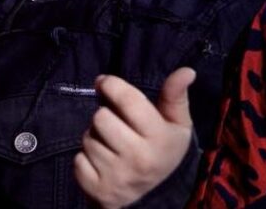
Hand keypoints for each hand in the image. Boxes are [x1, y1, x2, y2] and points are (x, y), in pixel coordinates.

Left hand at [74, 67, 195, 208]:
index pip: (128, 101)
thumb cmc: (164, 149)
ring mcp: (117, 176)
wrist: (155, 197)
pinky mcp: (98, 190)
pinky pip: (78, 161)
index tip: (104, 81)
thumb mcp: (177, 123)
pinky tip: (102, 162)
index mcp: (159, 138)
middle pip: (100, 117)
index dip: (112, 85)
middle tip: (116, 123)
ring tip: (111, 144)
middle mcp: (138, 158)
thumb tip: (187, 70)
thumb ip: (176, 95)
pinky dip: (85, 159)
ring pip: (87, 138)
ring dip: (95, 137)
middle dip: (105, 115)